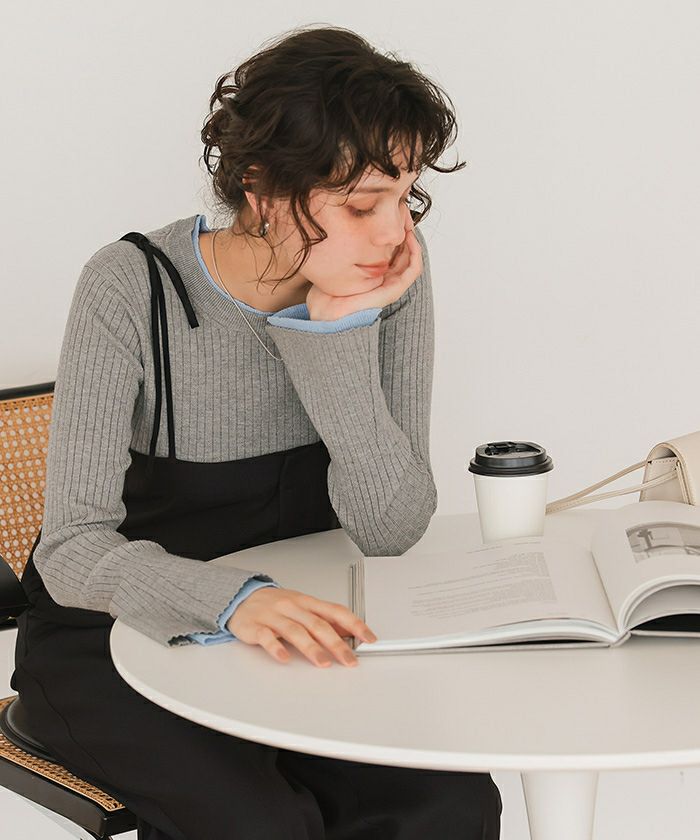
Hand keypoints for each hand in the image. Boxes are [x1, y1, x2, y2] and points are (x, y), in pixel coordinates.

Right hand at [226, 586, 377, 667]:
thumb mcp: (303, 606)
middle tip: (349, 660)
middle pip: (318, 624)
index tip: (368, 638)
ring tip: (323, 662)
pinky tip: (285, 658)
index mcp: (307, 602)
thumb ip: (324, 618)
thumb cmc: (276, 604)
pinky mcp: (255, 627)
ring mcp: (274, 616)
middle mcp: (292, 607)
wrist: (241, 598)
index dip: (354, 625)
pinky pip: (266, 637)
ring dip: (311, 648)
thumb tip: (349, 629)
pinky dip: (276, 648)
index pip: (336, 611)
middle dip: (336, 643)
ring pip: (295, 631)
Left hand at [306, 207, 422, 320]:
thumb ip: (338, 247)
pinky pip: (413, 269)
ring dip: (412, 237)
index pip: (389, 247)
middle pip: (402, 249)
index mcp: (373, 273)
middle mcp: (385, 278)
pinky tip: (409, 236)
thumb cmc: (326, 292)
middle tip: (402, 211)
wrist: (327, 313)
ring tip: (407, 220)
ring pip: (411, 257)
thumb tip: (331, 224)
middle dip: (403, 229)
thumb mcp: (332, 262)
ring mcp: (392, 284)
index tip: (389, 212)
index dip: (392, 229)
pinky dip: (415, 252)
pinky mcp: (395, 289)